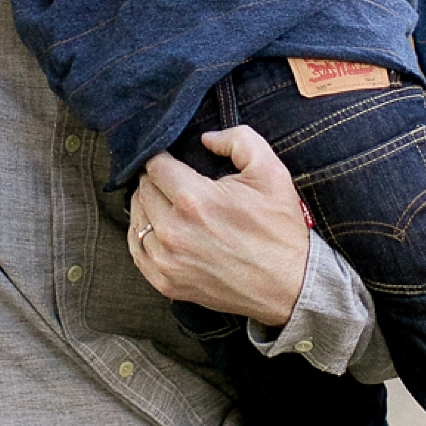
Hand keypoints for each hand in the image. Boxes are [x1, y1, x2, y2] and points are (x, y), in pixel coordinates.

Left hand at [127, 126, 311, 328]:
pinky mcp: (166, 283)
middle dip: (157, 181)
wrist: (289, 286)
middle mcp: (172, 231)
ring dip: (148, 208)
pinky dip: (143, 236)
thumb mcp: (270, 171)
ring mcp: (166, 261)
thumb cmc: (279, 228)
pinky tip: (160, 229)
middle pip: (142, 190)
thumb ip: (238, 139)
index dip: (165, 158)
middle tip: (176, 183)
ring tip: (169, 205)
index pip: (154, 165)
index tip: (175, 162)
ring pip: (136, 219)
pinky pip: (137, 250)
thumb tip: (205, 138)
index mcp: (193, 200)